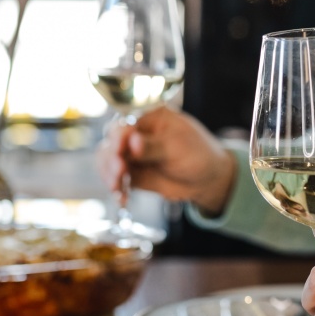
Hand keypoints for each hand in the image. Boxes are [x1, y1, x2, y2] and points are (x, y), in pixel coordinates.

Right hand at [97, 106, 237, 215]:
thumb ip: (153, 146)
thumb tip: (132, 141)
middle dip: (111, 158)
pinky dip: (116, 188)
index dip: (118, 137)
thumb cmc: (198, 154)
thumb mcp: (178, 147)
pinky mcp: (132, 172)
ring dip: (109, 174)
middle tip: (119, 172)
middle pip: (111, 142)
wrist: (206, 179)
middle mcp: (136, 133)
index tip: (118, 151)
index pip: (125, 123)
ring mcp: (132, 153)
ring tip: (118, 187)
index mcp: (149, 117)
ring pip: (108, 160)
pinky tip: (122, 198)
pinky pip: (116, 179)